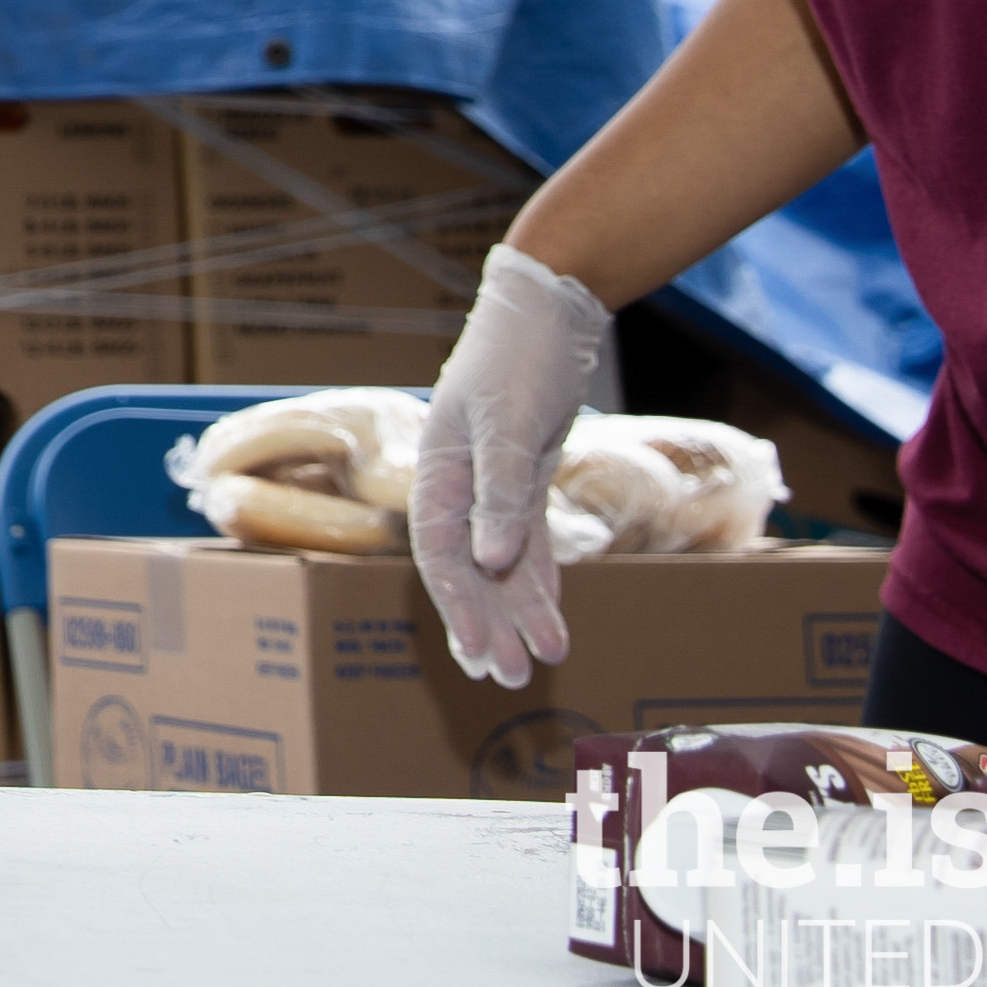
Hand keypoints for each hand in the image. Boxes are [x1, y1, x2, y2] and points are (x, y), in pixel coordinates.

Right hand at [409, 244, 609, 681]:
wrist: (549, 308)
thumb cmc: (519, 356)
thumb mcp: (509, 421)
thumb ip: (500, 492)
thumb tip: (490, 561)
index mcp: (437, 470)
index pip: (439, 553)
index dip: (458, 606)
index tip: (477, 652)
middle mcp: (459, 485)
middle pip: (468, 569)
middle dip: (488, 623)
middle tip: (506, 678)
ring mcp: (493, 485)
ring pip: (502, 563)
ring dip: (518, 611)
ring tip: (540, 660)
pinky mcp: (525, 480)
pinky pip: (528, 544)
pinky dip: (539, 580)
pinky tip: (550, 617)